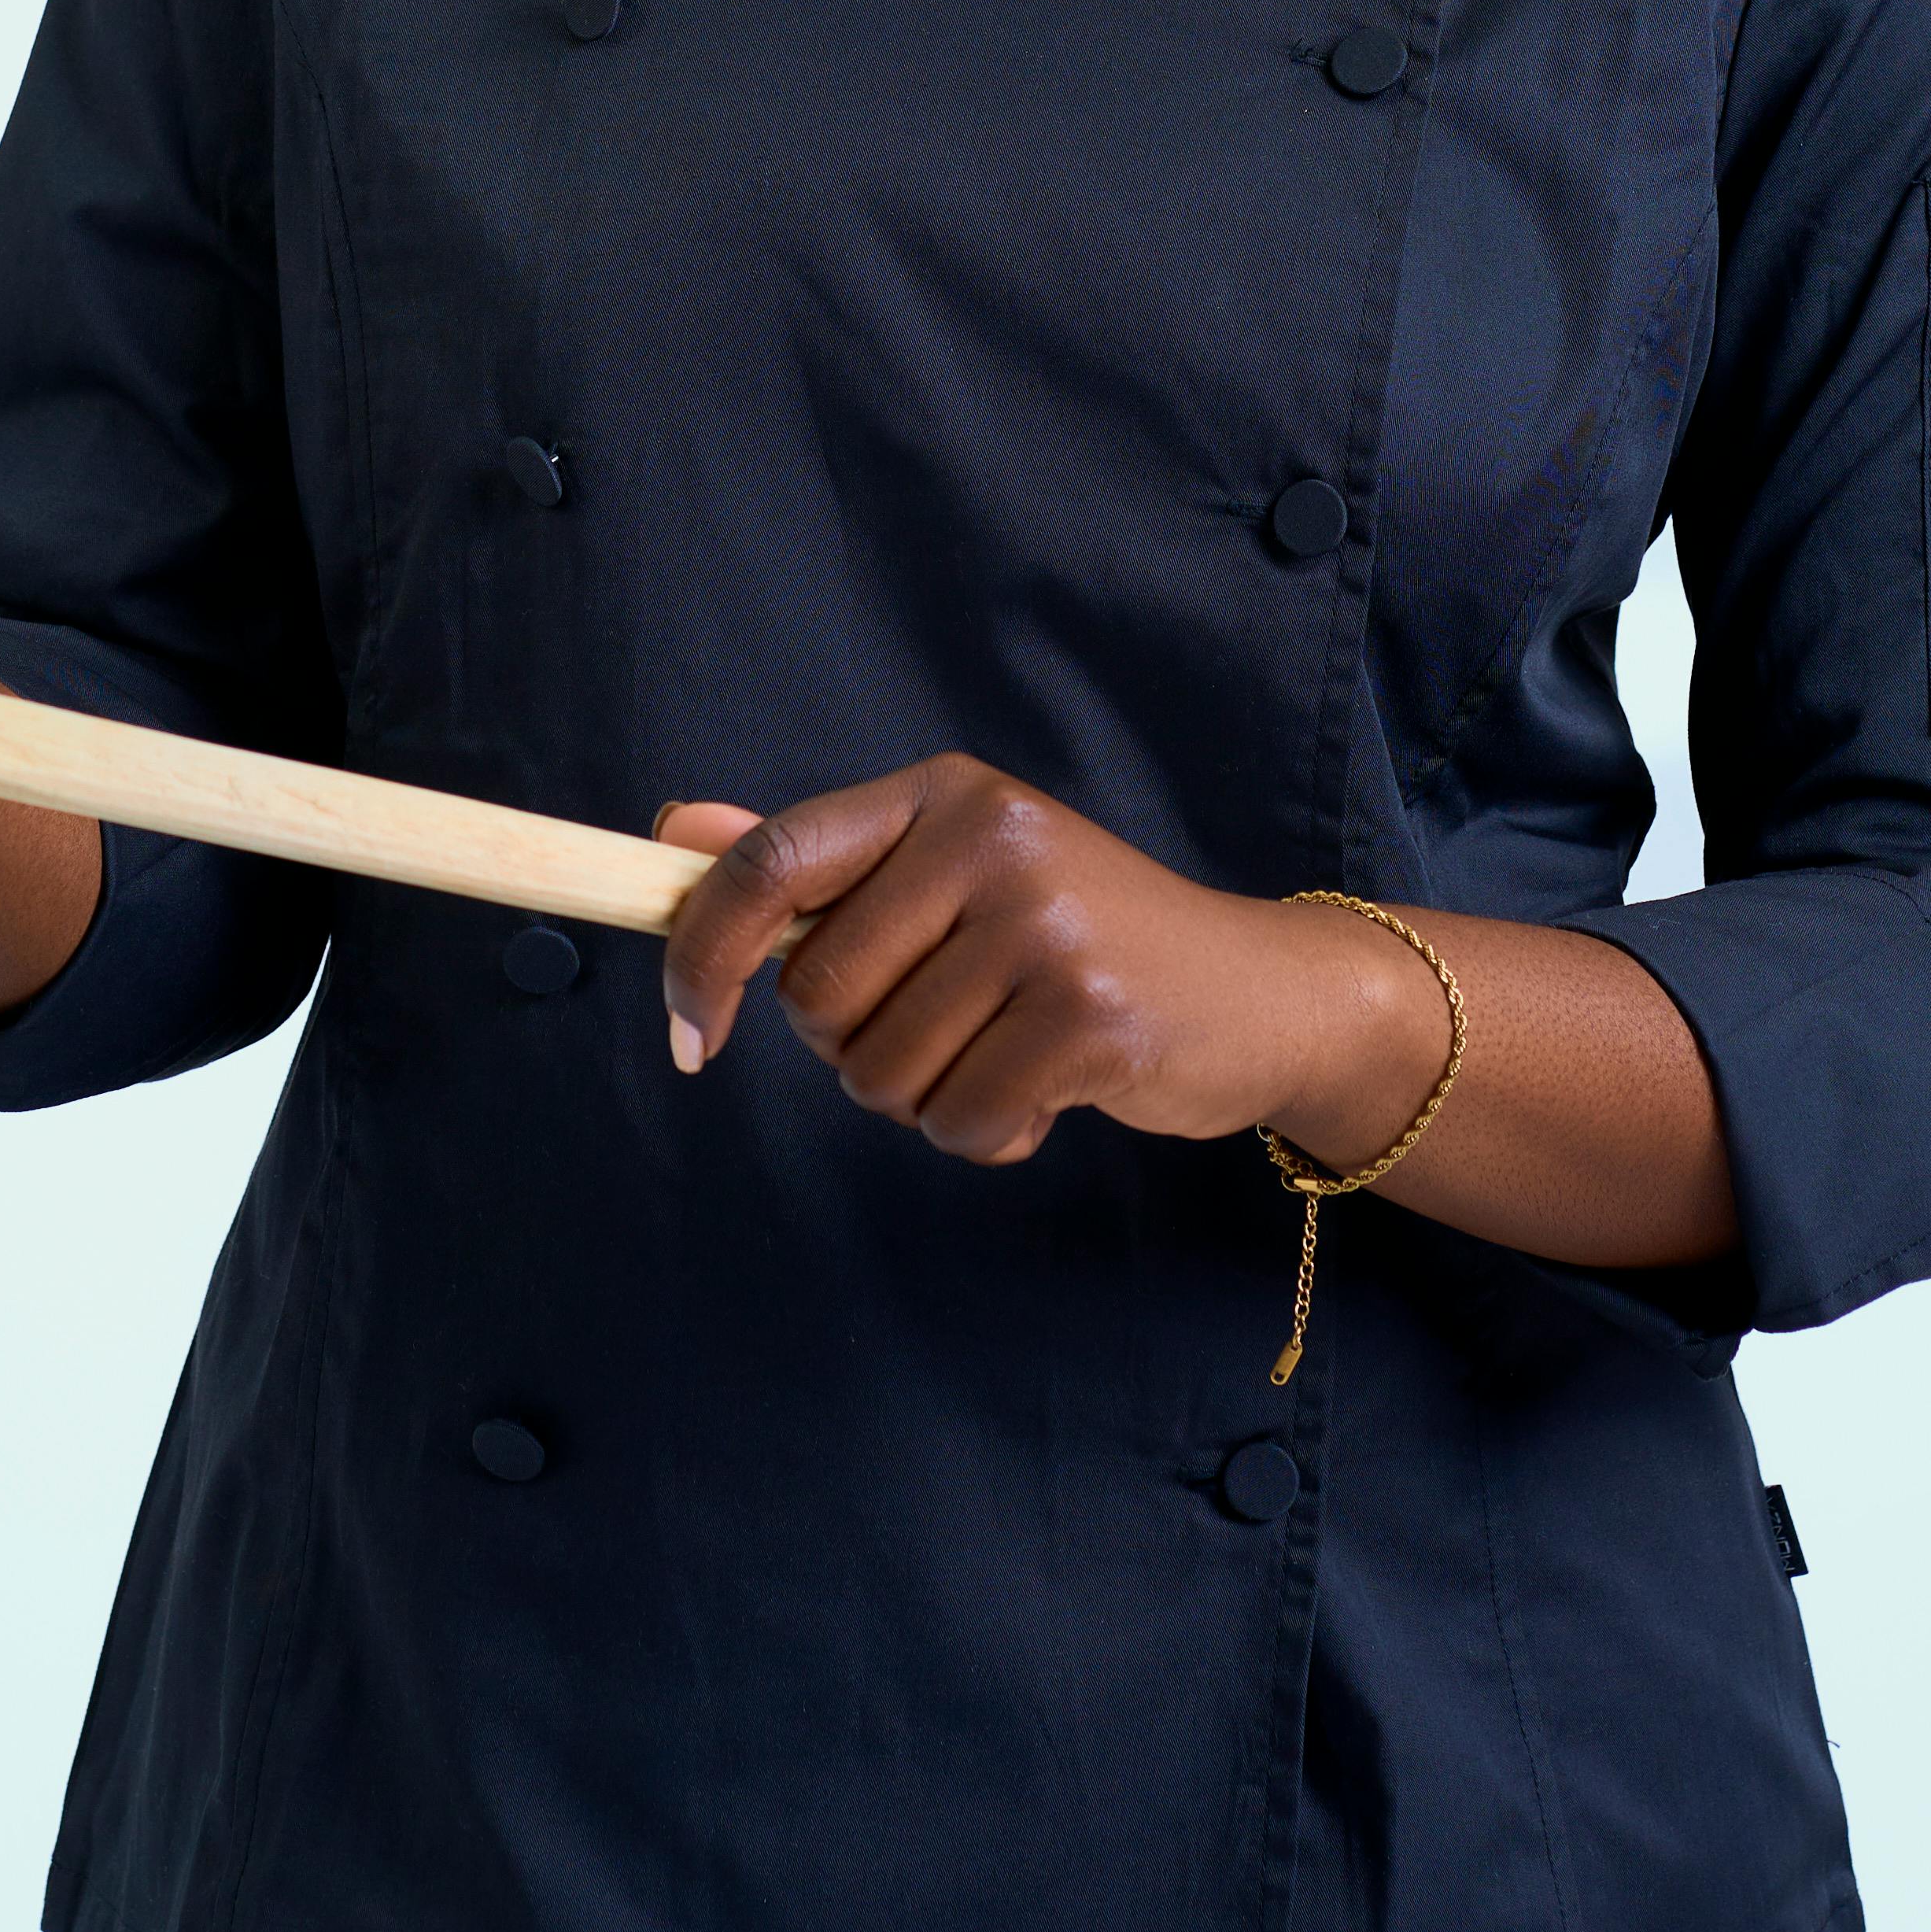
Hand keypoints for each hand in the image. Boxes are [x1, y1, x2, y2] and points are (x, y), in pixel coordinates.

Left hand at [654, 755, 1452, 1172]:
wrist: (1259, 991)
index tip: (686, 1036)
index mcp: (942, 796)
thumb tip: (670, 832)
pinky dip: (988, 1135)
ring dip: (930, 1098)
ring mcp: (1045, 926)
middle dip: (859, 1048)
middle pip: (816, 1000)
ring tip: (1010, 1052)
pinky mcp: (1089, 1016)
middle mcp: (990, 841)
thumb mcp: (951, 875)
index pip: (770, 864)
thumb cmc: (1079, 939)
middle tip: (947, 1027)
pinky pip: (961, 1121)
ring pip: (882, 1075)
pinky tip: (1049, 1090)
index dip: (698, 955)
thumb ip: (816, 863)